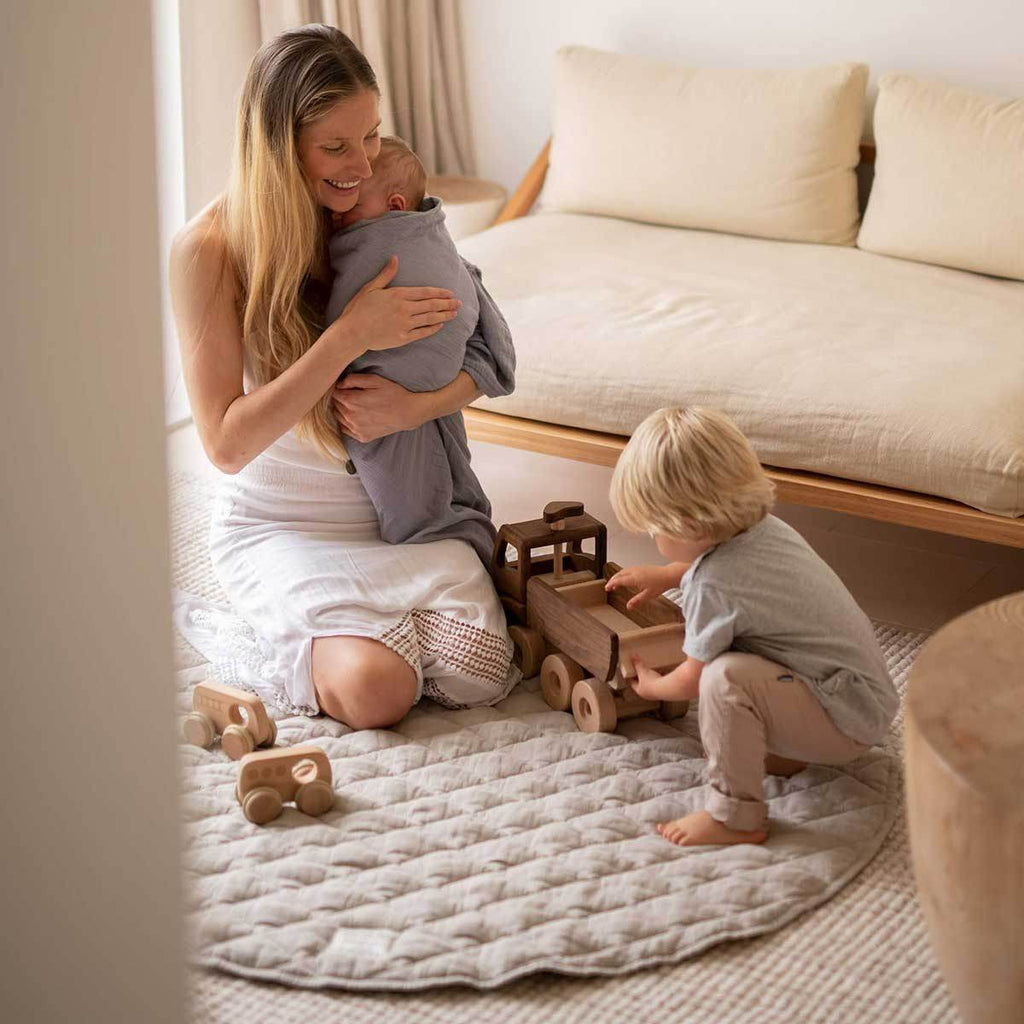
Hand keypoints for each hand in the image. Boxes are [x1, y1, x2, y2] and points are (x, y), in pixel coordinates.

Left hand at [332, 373, 427, 441]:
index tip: (347, 387)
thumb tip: (339, 384)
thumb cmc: (392, 394)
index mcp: (351, 401)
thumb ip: (353, 379)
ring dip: (342, 410)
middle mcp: (350, 416)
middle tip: (353, 395)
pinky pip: (345, 429)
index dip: (339, 389)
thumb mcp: (374, 380)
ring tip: (356, 405)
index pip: (334, 393)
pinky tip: (358, 416)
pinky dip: (347, 422)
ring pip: (338, 417)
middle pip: (335, 405)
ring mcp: (355, 429)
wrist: (407, 413)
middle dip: (341, 399)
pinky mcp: (361, 437)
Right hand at [337, 256, 460, 351]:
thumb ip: (386, 274)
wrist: (352, 332)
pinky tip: (440, 325)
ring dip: (444, 315)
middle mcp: (404, 309)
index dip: (439, 293)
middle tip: (459, 303)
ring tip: (454, 313)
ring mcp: (405, 324)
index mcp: (397, 295)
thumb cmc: (359, 309)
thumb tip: (395, 259)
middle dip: (447, 303)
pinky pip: (422, 332)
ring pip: (430, 318)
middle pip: (431, 305)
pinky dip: (433, 328)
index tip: (450, 293)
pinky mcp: (403, 338)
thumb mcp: (371, 288)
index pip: (425, 292)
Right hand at [605, 564, 674, 608]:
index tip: (607, 588)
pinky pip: (628, 569)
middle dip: (613, 580)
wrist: (669, 575)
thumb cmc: (660, 583)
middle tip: (609, 587)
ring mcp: (638, 568)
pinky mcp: (641, 567)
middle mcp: (635, 571)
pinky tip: (625, 578)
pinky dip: (623, 574)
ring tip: (616, 583)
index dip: (612, 584)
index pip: (619, 580)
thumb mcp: (648, 595)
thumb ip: (637, 601)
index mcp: (635, 578)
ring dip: (617, 576)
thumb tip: (629, 606)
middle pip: (619, 574)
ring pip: (623, 571)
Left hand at [630, 656, 663, 699]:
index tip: (632, 671)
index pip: (633, 684)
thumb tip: (632, 656)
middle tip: (642, 671)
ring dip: (651, 680)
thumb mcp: (643, 671)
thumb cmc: (652, 682)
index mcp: (640, 691)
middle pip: (642, 685)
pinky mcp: (663, 692)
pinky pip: (659, 685)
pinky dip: (659, 681)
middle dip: (642, 678)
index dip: (632, 677)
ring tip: (652, 672)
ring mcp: (656, 694)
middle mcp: (647, 694)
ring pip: (651, 686)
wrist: (666, 688)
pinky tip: (661, 675)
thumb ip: (637, 664)